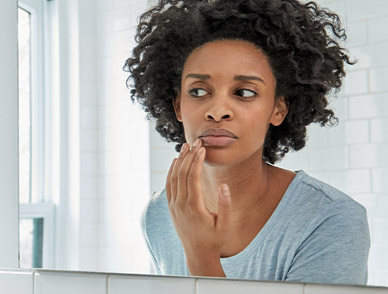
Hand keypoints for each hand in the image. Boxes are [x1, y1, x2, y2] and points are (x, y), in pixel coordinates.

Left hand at [166, 138, 230, 275]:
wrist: (197, 252)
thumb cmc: (215, 238)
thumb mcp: (225, 224)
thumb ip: (225, 205)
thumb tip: (225, 186)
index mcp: (194, 207)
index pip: (193, 178)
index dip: (197, 161)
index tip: (202, 148)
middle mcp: (181, 204)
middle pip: (182, 174)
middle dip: (189, 156)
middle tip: (196, 142)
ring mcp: (174, 205)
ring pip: (173, 177)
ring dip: (179, 160)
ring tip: (186, 146)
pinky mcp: (171, 206)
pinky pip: (169, 185)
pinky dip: (172, 171)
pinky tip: (176, 161)